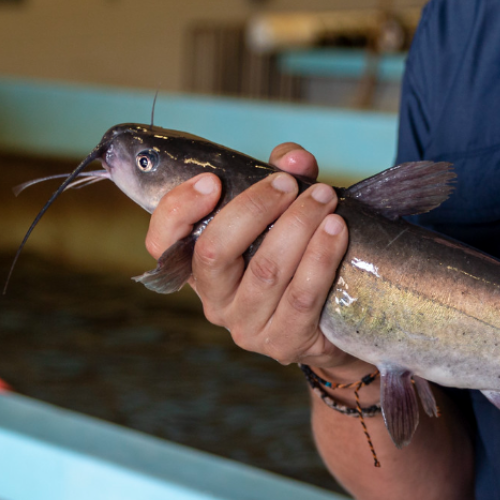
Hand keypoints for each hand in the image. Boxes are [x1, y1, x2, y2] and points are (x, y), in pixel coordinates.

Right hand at [144, 143, 369, 377]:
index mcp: (199, 267)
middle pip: (213, 253)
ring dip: (297, 226)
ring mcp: (247, 326)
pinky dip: (320, 257)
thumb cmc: (298, 257)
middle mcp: (214, 301)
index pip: (162, 242)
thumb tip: (293, 158)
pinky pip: (301, 296)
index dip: (179, 209)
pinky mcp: (284, 342)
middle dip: (254, 208)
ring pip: (265, 271)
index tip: (213, 179)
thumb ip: (283, 178)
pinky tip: (337, 230)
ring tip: (324, 198)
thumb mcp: (284, 212)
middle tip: (288, 183)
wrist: (334, 321)